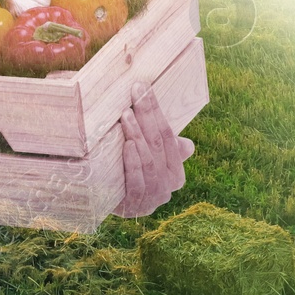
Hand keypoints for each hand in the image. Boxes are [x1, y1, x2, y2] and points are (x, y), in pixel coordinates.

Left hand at [111, 80, 194, 217]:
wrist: (108, 206)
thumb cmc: (131, 175)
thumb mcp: (148, 159)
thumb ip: (163, 148)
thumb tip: (186, 146)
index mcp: (176, 171)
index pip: (167, 134)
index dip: (156, 110)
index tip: (143, 88)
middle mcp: (169, 185)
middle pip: (158, 143)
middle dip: (147, 115)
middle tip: (135, 92)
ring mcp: (153, 197)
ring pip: (149, 160)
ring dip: (138, 135)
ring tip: (126, 115)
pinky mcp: (135, 206)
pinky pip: (138, 180)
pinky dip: (133, 162)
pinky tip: (128, 145)